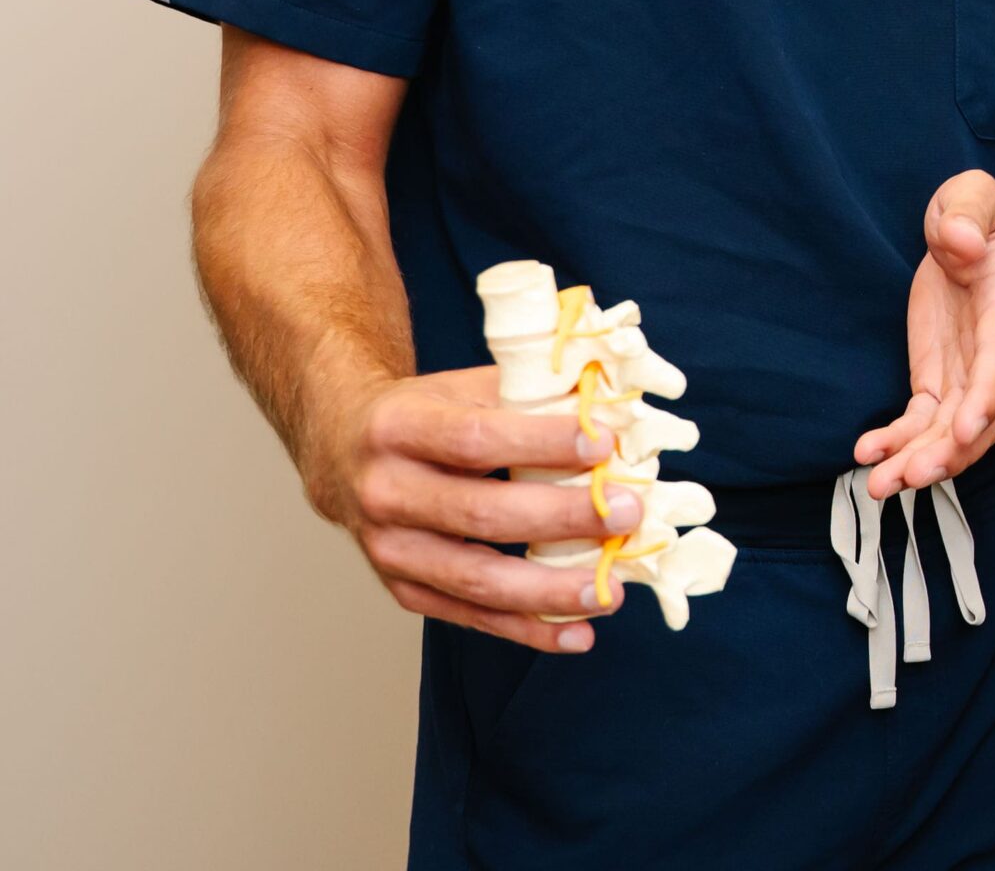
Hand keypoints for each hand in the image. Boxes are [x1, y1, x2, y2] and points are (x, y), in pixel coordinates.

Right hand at [304, 364, 635, 652]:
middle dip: (562, 518)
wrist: (342, 449)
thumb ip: (527, 393)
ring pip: (475, 578)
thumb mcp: (462, 386)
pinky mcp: (401, 589)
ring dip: (549, 590)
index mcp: (399, 427)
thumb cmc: (425, 413)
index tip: (603, 445)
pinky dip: (526, 629)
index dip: (541, 444)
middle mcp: (384, 492)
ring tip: (610, 591)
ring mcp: (389, 549)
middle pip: (481, 514)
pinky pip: (469, 616)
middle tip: (627, 515)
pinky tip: (577, 633)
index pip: (476, 439)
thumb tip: (608, 408)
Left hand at [853, 169, 994, 497]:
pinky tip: (868, 456)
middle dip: (948, 452)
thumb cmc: (983, 214)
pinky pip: (921, 422)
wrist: (982, 233)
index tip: (964, 431)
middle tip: (910, 477)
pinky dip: (898, 443)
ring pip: (950, 432)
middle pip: (979, 417)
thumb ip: (967, 215)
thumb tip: (958, 242)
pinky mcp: (938, 379)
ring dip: (919, 462)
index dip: (986, 400)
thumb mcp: (974, 197)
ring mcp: (965, 372)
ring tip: (880, 487)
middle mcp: (992, 353)